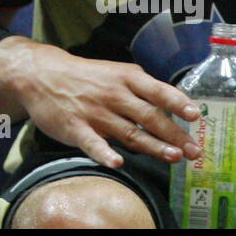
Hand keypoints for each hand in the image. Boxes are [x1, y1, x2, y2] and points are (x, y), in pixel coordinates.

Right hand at [14, 43, 201, 167]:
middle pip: (148, 116)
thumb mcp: (114, 72)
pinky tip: (117, 162)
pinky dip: (104, 153)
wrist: (40, 74)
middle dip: (174, 134)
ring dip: (152, 146)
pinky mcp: (76, 128)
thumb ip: (139, 90)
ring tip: (173, 157)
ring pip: (128, 132)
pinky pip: (93, 143)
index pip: (156, 91)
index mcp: (125, 78)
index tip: (195, 115)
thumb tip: (171, 109)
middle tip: (194, 151)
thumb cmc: (84, 77)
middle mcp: (113, 95)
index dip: (177, 103)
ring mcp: (95, 112)